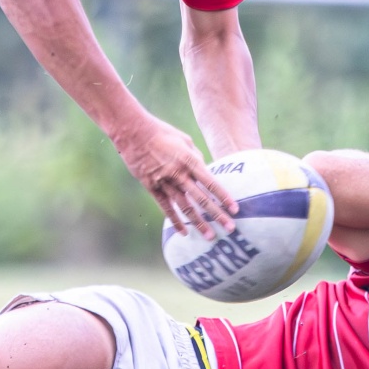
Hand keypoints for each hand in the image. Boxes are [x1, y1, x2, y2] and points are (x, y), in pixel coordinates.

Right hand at [111, 113, 236, 236]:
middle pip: (201, 199)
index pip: (211, 183)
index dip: (224, 197)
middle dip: (217, 215)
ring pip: (185, 207)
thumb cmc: (161, 132)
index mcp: (189, 161)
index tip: (235, 209)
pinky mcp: (152, 187)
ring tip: (210, 236)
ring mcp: (165, 182)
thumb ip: (196, 157)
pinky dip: (175, 220)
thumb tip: (204, 170)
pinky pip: (166, 207)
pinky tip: (184, 232)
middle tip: (230, 228)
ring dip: (199, 222)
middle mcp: (179, 174)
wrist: (133, 132)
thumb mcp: (184, 140)